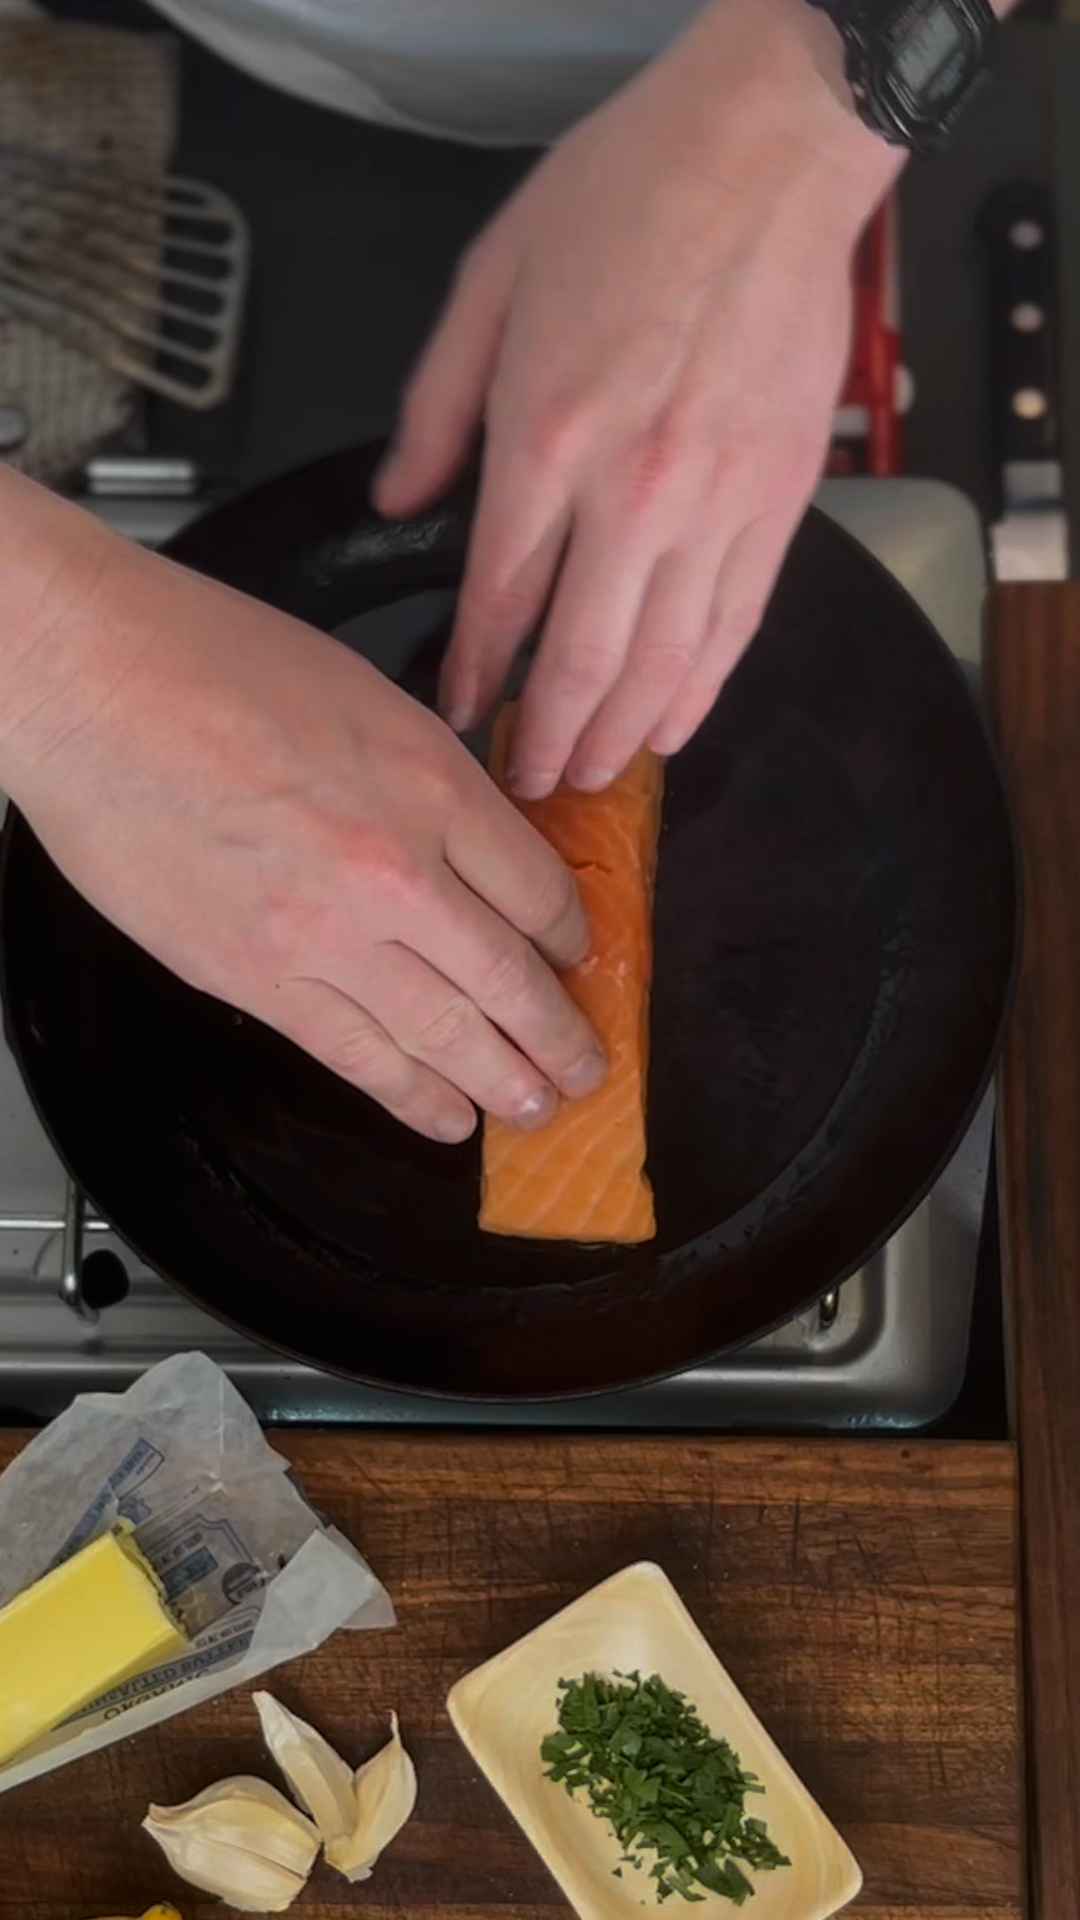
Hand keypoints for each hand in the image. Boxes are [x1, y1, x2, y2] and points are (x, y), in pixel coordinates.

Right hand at [0, 486, 605, 1143]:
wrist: (93, 688)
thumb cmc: (207, 661)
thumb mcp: (363, 694)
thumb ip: (426, 778)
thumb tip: (466, 840)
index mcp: (432, 783)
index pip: (540, 888)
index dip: (571, 937)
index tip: (578, 960)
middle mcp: (396, 868)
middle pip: (510, 975)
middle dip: (558, 1035)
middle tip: (587, 1068)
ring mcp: (327, 933)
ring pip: (444, 1032)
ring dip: (502, 1081)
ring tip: (536, 1109)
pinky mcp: (257, 978)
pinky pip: (355, 1055)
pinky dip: (408, 1095)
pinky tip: (444, 1119)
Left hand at [375, 0, 899, 797]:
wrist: (770, 146)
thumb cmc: (634, 190)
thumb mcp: (491, 279)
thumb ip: (436, 407)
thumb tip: (400, 500)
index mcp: (548, 435)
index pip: (500, 595)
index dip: (475, 671)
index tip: (459, 709)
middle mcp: (634, 489)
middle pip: (581, 656)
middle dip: (546, 735)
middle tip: (525, 781)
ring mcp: (717, 502)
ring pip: (665, 659)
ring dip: (620, 732)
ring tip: (590, 775)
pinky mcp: (780, 499)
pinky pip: (737, 623)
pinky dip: (703, 687)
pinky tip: (673, 725)